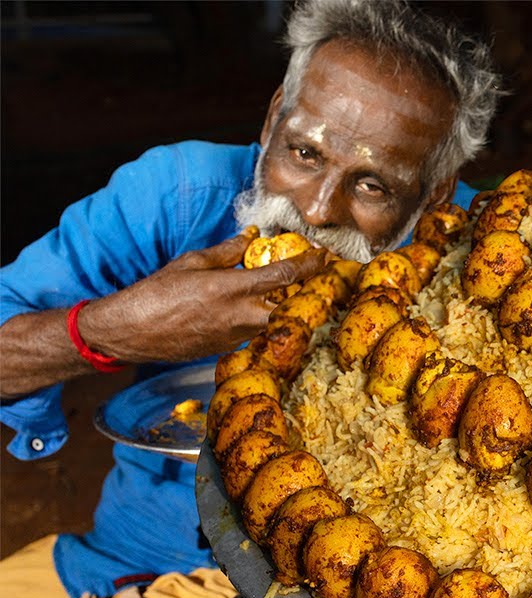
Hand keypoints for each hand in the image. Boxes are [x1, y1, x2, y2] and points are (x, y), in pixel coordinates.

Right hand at [79, 233, 327, 363]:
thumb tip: (250, 238)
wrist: (131, 332)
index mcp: (232, 288)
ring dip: (285, 306)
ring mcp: (237, 335)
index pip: (285, 274)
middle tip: (316, 279)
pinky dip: (262, 318)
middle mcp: (240, 315)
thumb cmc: (156, 293)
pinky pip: (256, 331)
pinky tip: (258, 309)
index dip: (310, 264)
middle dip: (307, 292)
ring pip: (276, 320)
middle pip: (292, 305)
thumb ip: (228, 251)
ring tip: (289, 292)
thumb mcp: (193, 262)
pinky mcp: (229, 348)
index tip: (324, 257)